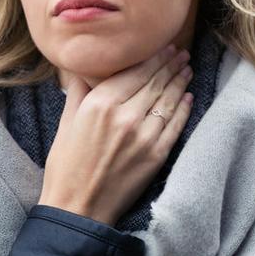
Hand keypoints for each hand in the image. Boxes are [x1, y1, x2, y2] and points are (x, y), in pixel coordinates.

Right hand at [37, 44, 193, 225]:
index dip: (154, 57)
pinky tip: (188, 97)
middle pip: (155, 82)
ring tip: (187, 69)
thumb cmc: (66, 166)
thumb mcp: (66, 122)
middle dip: (171, 65)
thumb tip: (84, 69)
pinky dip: (184, 108)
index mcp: (99, 103)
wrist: (77, 208)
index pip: (135, 71)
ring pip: (168, 100)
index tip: (164, 48)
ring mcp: (143, 136)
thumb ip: (79, 92)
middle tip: (181, 54)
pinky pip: (175, 125)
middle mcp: (124, 115)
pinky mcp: (156, 155)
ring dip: (180, 82)